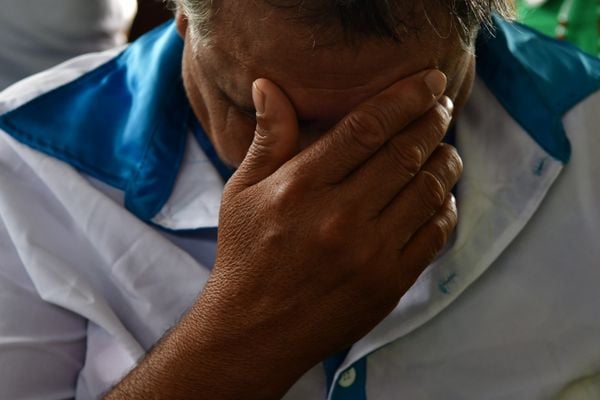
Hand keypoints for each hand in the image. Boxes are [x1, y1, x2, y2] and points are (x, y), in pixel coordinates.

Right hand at [190, 69, 461, 395]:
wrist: (255, 331)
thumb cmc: (245, 257)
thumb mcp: (242, 192)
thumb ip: (267, 138)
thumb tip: (269, 86)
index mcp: (301, 187)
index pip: (366, 127)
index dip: (405, 98)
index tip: (429, 82)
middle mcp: (339, 216)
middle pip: (406, 153)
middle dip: (433, 122)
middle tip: (443, 108)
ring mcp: (369, 253)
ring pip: (428, 191)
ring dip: (446, 162)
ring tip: (445, 149)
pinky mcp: (388, 283)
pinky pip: (434, 236)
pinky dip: (445, 209)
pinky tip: (440, 197)